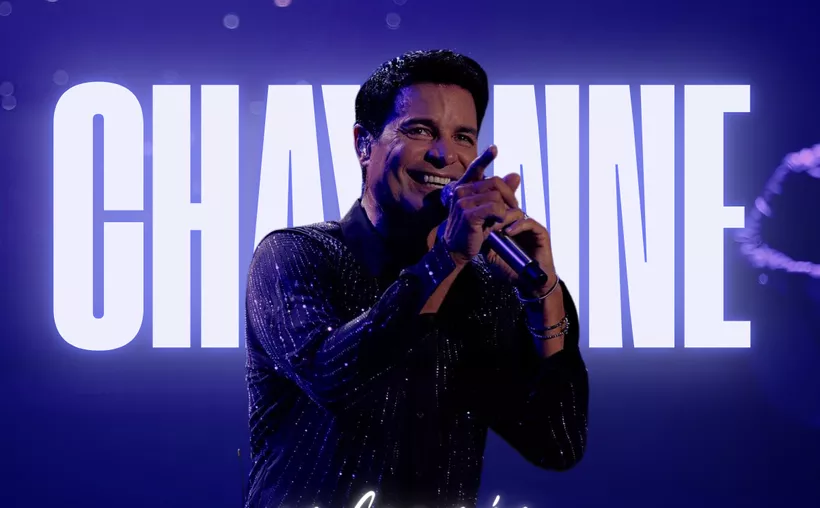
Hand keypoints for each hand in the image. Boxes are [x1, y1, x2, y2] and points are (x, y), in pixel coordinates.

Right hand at [440, 146, 525, 265]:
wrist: (456, 249)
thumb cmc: (472, 229)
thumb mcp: (487, 209)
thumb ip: (500, 192)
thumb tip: (515, 175)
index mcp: (463, 187)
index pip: (475, 168)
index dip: (485, 158)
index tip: (494, 148)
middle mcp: (461, 191)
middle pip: (495, 183)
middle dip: (510, 196)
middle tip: (514, 208)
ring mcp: (463, 202)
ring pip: (497, 197)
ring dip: (505, 210)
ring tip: (501, 220)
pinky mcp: (468, 214)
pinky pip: (495, 208)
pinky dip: (501, 217)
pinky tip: (496, 225)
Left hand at [487, 214, 556, 295]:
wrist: (529, 284)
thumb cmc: (512, 271)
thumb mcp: (494, 258)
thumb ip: (487, 246)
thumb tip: (477, 234)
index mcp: (508, 230)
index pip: (499, 215)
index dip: (489, 216)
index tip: (479, 221)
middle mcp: (519, 227)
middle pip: (507, 211)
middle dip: (496, 215)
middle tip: (487, 221)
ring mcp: (530, 229)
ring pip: (517, 214)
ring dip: (505, 219)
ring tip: (496, 227)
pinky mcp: (540, 232)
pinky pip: (529, 223)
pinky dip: (518, 225)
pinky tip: (508, 232)